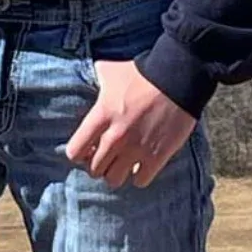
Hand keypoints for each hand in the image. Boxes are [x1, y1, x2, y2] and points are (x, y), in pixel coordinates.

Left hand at [65, 60, 194, 187]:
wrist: (177, 78)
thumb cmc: (142, 73)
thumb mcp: (111, 71)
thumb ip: (96, 77)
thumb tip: (89, 75)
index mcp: (101, 116)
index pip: (74, 151)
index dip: (78, 152)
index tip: (86, 148)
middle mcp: (115, 137)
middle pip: (94, 170)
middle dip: (97, 164)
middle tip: (106, 156)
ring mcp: (136, 149)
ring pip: (114, 179)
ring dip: (116, 173)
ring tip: (121, 163)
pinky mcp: (157, 157)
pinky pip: (140, 181)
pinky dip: (139, 176)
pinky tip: (141, 165)